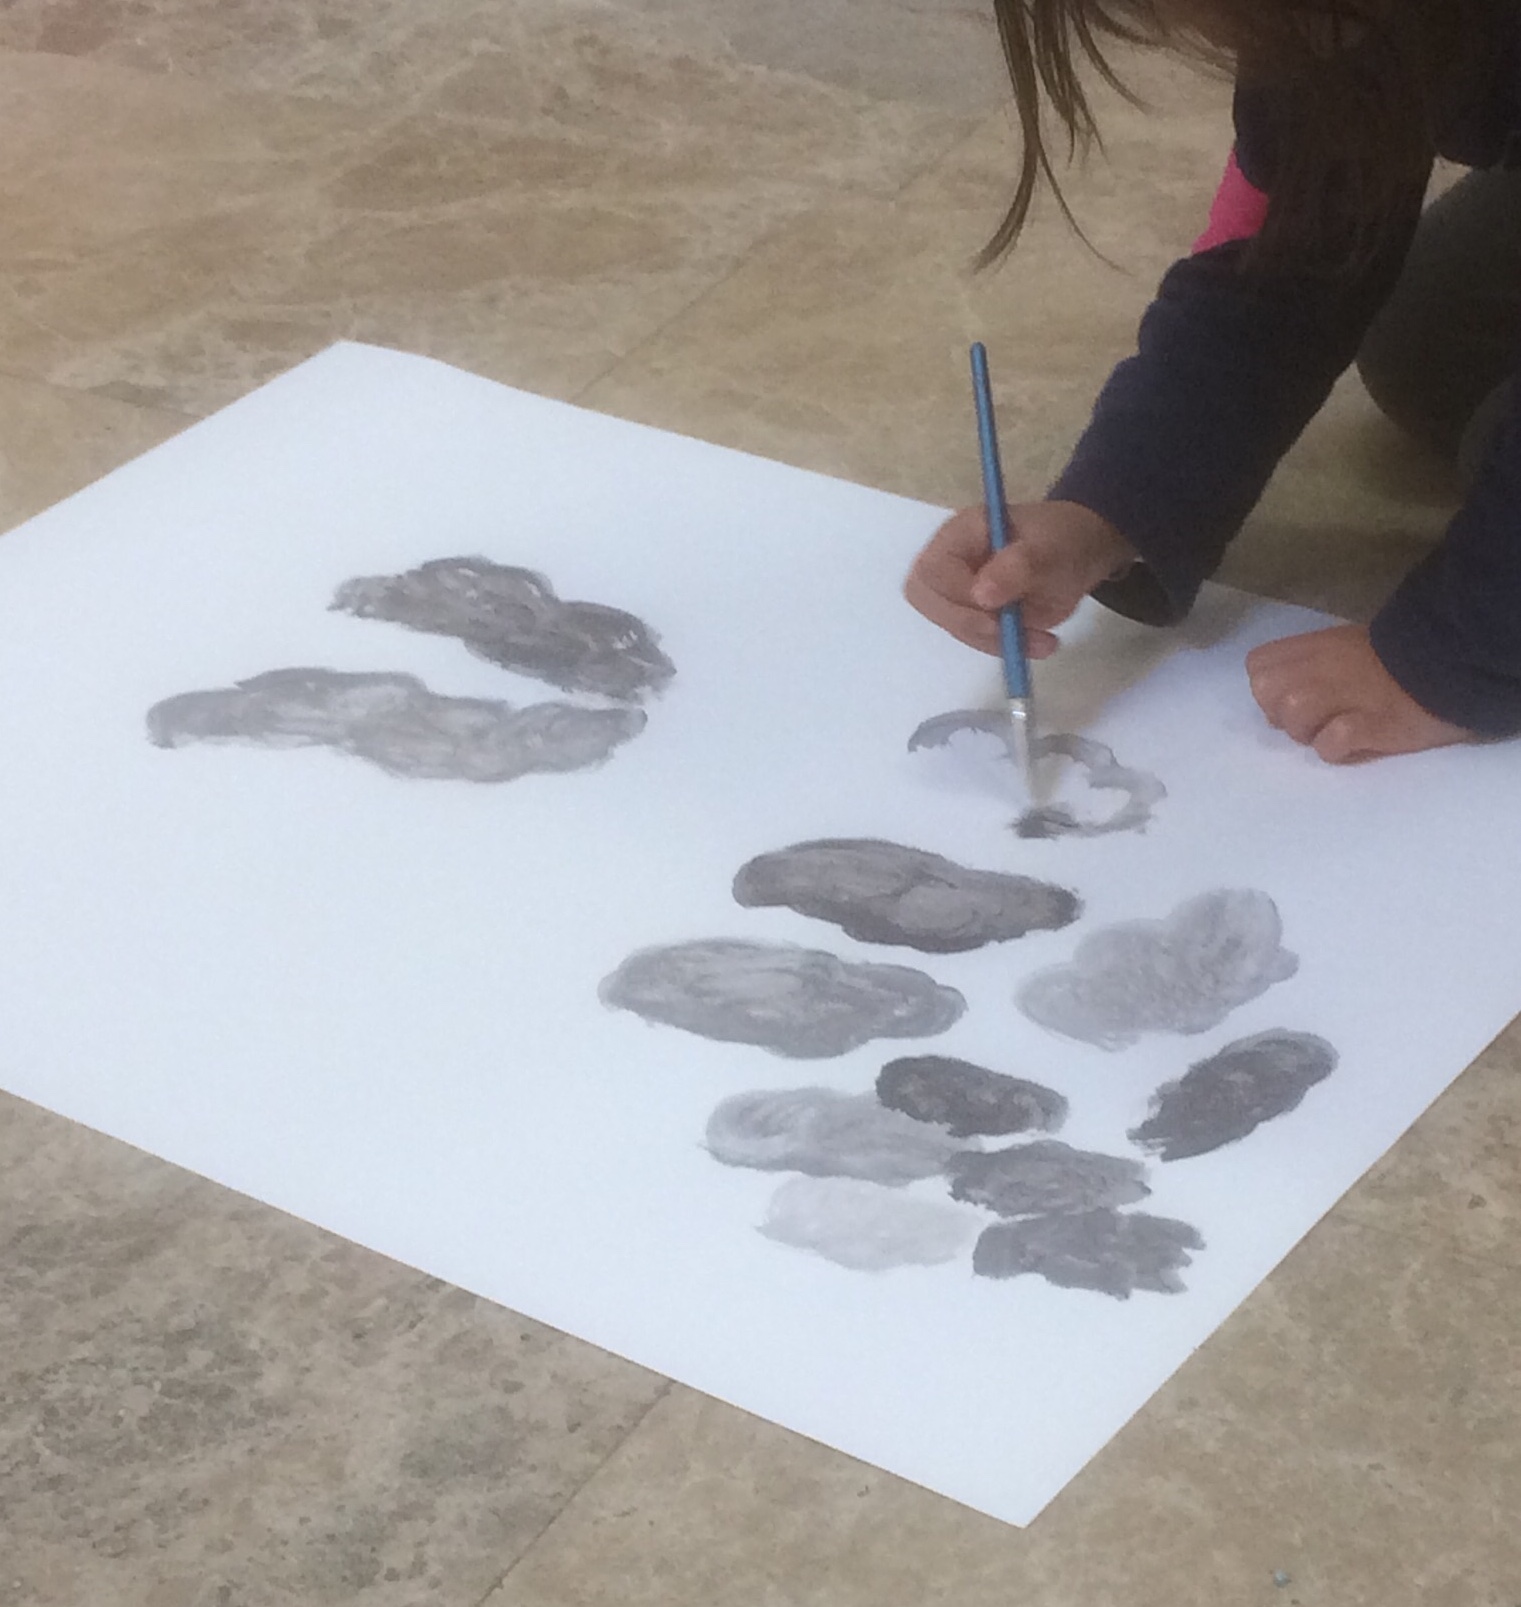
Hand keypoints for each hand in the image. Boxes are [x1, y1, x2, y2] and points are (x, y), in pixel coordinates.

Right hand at [904, 501, 1135, 658]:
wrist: (1079, 555)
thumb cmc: (1063, 541)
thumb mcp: (1052, 549)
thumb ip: (1019, 566)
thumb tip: (980, 595)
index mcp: (961, 533)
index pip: (932, 569)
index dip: (956, 595)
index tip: (995, 610)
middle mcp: (949, 560)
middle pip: (926, 599)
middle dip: (967, 624)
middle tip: (1010, 633)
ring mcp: (956, 589)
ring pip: (951, 625)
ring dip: (993, 641)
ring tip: (1041, 639)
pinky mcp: (971, 614)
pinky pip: (973, 639)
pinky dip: (1004, 648)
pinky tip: (1038, 643)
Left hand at [1246, 624, 1472, 762]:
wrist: (1451, 661)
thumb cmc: (1400, 657)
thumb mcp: (1346, 647)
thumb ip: (1311, 666)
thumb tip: (1283, 698)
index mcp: (1316, 648)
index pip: (1258, 666)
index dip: (1269, 689)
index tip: (1293, 698)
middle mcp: (1321, 668)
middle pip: (1266, 694)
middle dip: (1281, 714)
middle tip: (1315, 719)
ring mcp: (1343, 697)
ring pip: (1293, 718)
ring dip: (1310, 733)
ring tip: (1341, 730)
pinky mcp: (1369, 725)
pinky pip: (1330, 744)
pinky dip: (1339, 750)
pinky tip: (1358, 743)